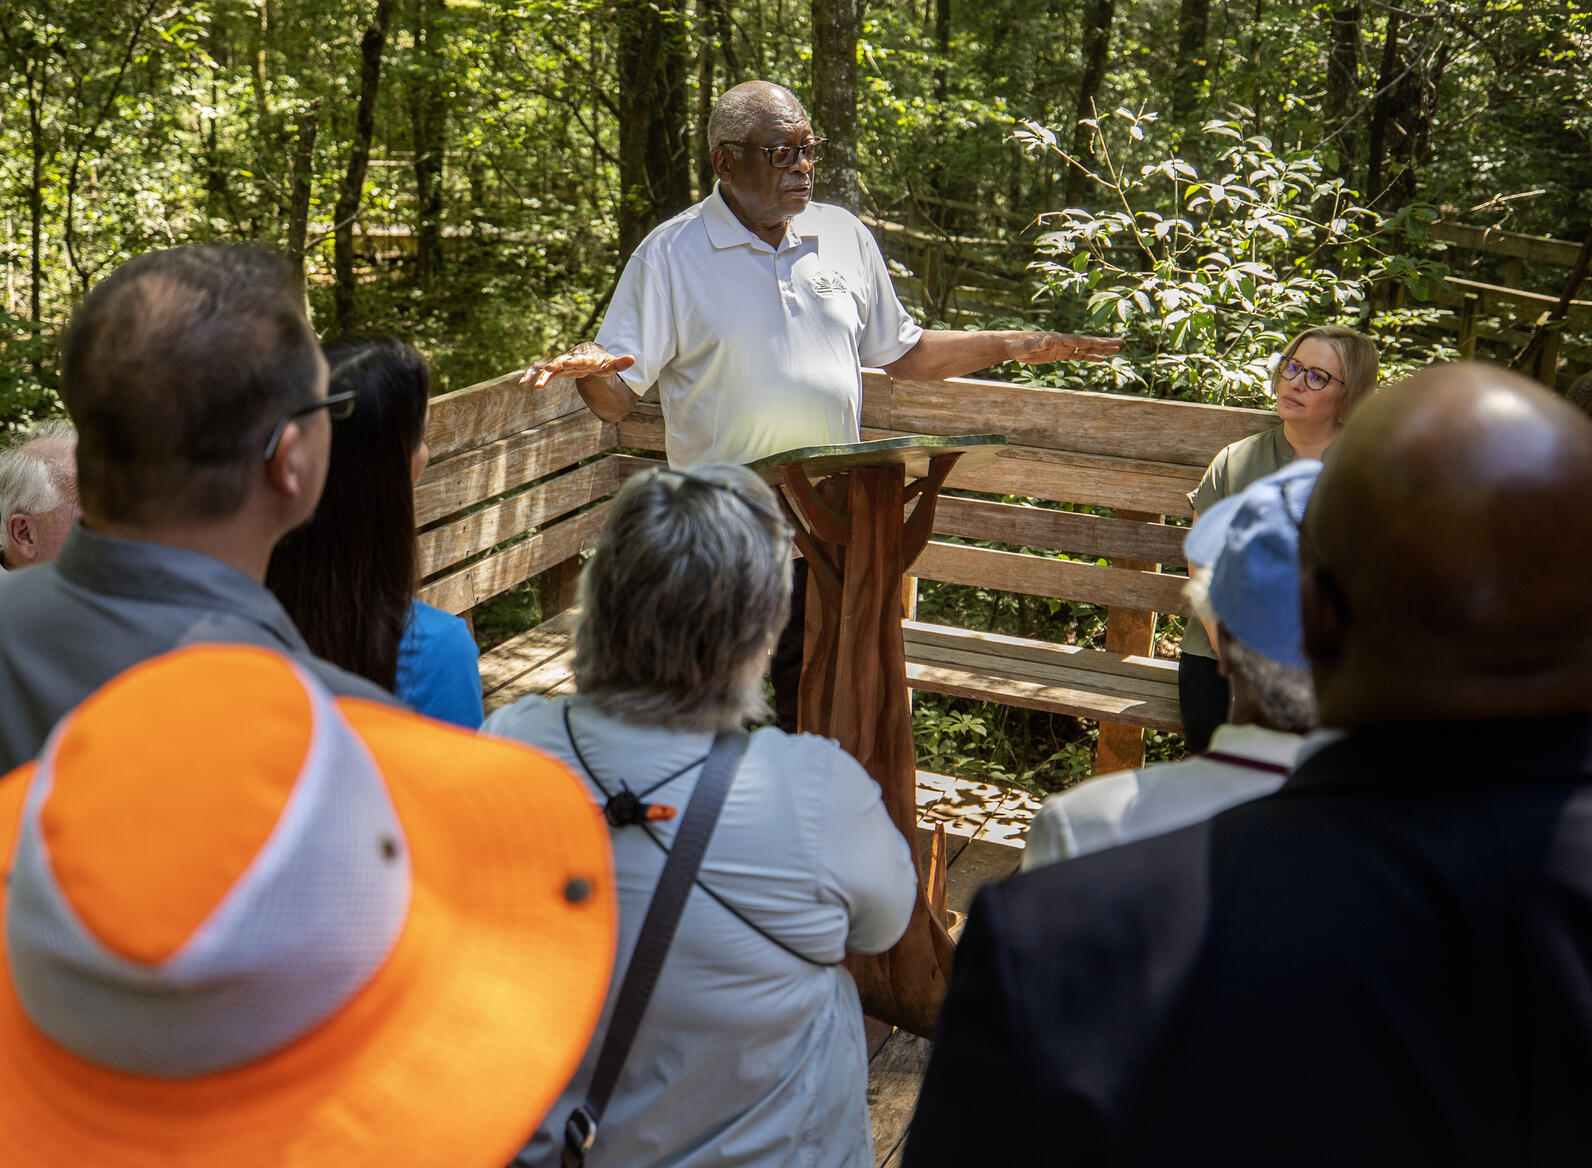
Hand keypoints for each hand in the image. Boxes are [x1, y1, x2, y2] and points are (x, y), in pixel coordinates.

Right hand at [520, 341, 635, 388]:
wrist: (590, 353)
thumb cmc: (601, 361)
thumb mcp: (611, 365)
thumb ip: (620, 363)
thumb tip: (634, 359)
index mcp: (585, 358)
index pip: (580, 360)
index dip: (574, 362)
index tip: (568, 364)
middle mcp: (570, 359)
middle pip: (562, 361)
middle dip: (556, 365)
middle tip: (550, 370)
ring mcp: (561, 363)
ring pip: (548, 366)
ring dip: (541, 374)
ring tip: (535, 385)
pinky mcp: (554, 368)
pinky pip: (539, 369)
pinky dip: (531, 374)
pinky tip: (522, 382)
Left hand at [1011, 332, 1121, 364]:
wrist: (1013, 345)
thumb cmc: (1019, 345)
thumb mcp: (1027, 346)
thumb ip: (1038, 343)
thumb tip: (1048, 340)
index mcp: (1059, 339)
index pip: (1080, 341)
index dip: (1094, 342)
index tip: (1108, 342)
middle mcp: (1064, 342)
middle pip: (1087, 343)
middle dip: (1104, 343)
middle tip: (1120, 342)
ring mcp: (1063, 348)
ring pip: (1086, 349)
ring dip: (1100, 350)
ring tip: (1116, 350)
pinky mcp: (1060, 354)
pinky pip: (1078, 356)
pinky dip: (1090, 357)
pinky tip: (1100, 359)